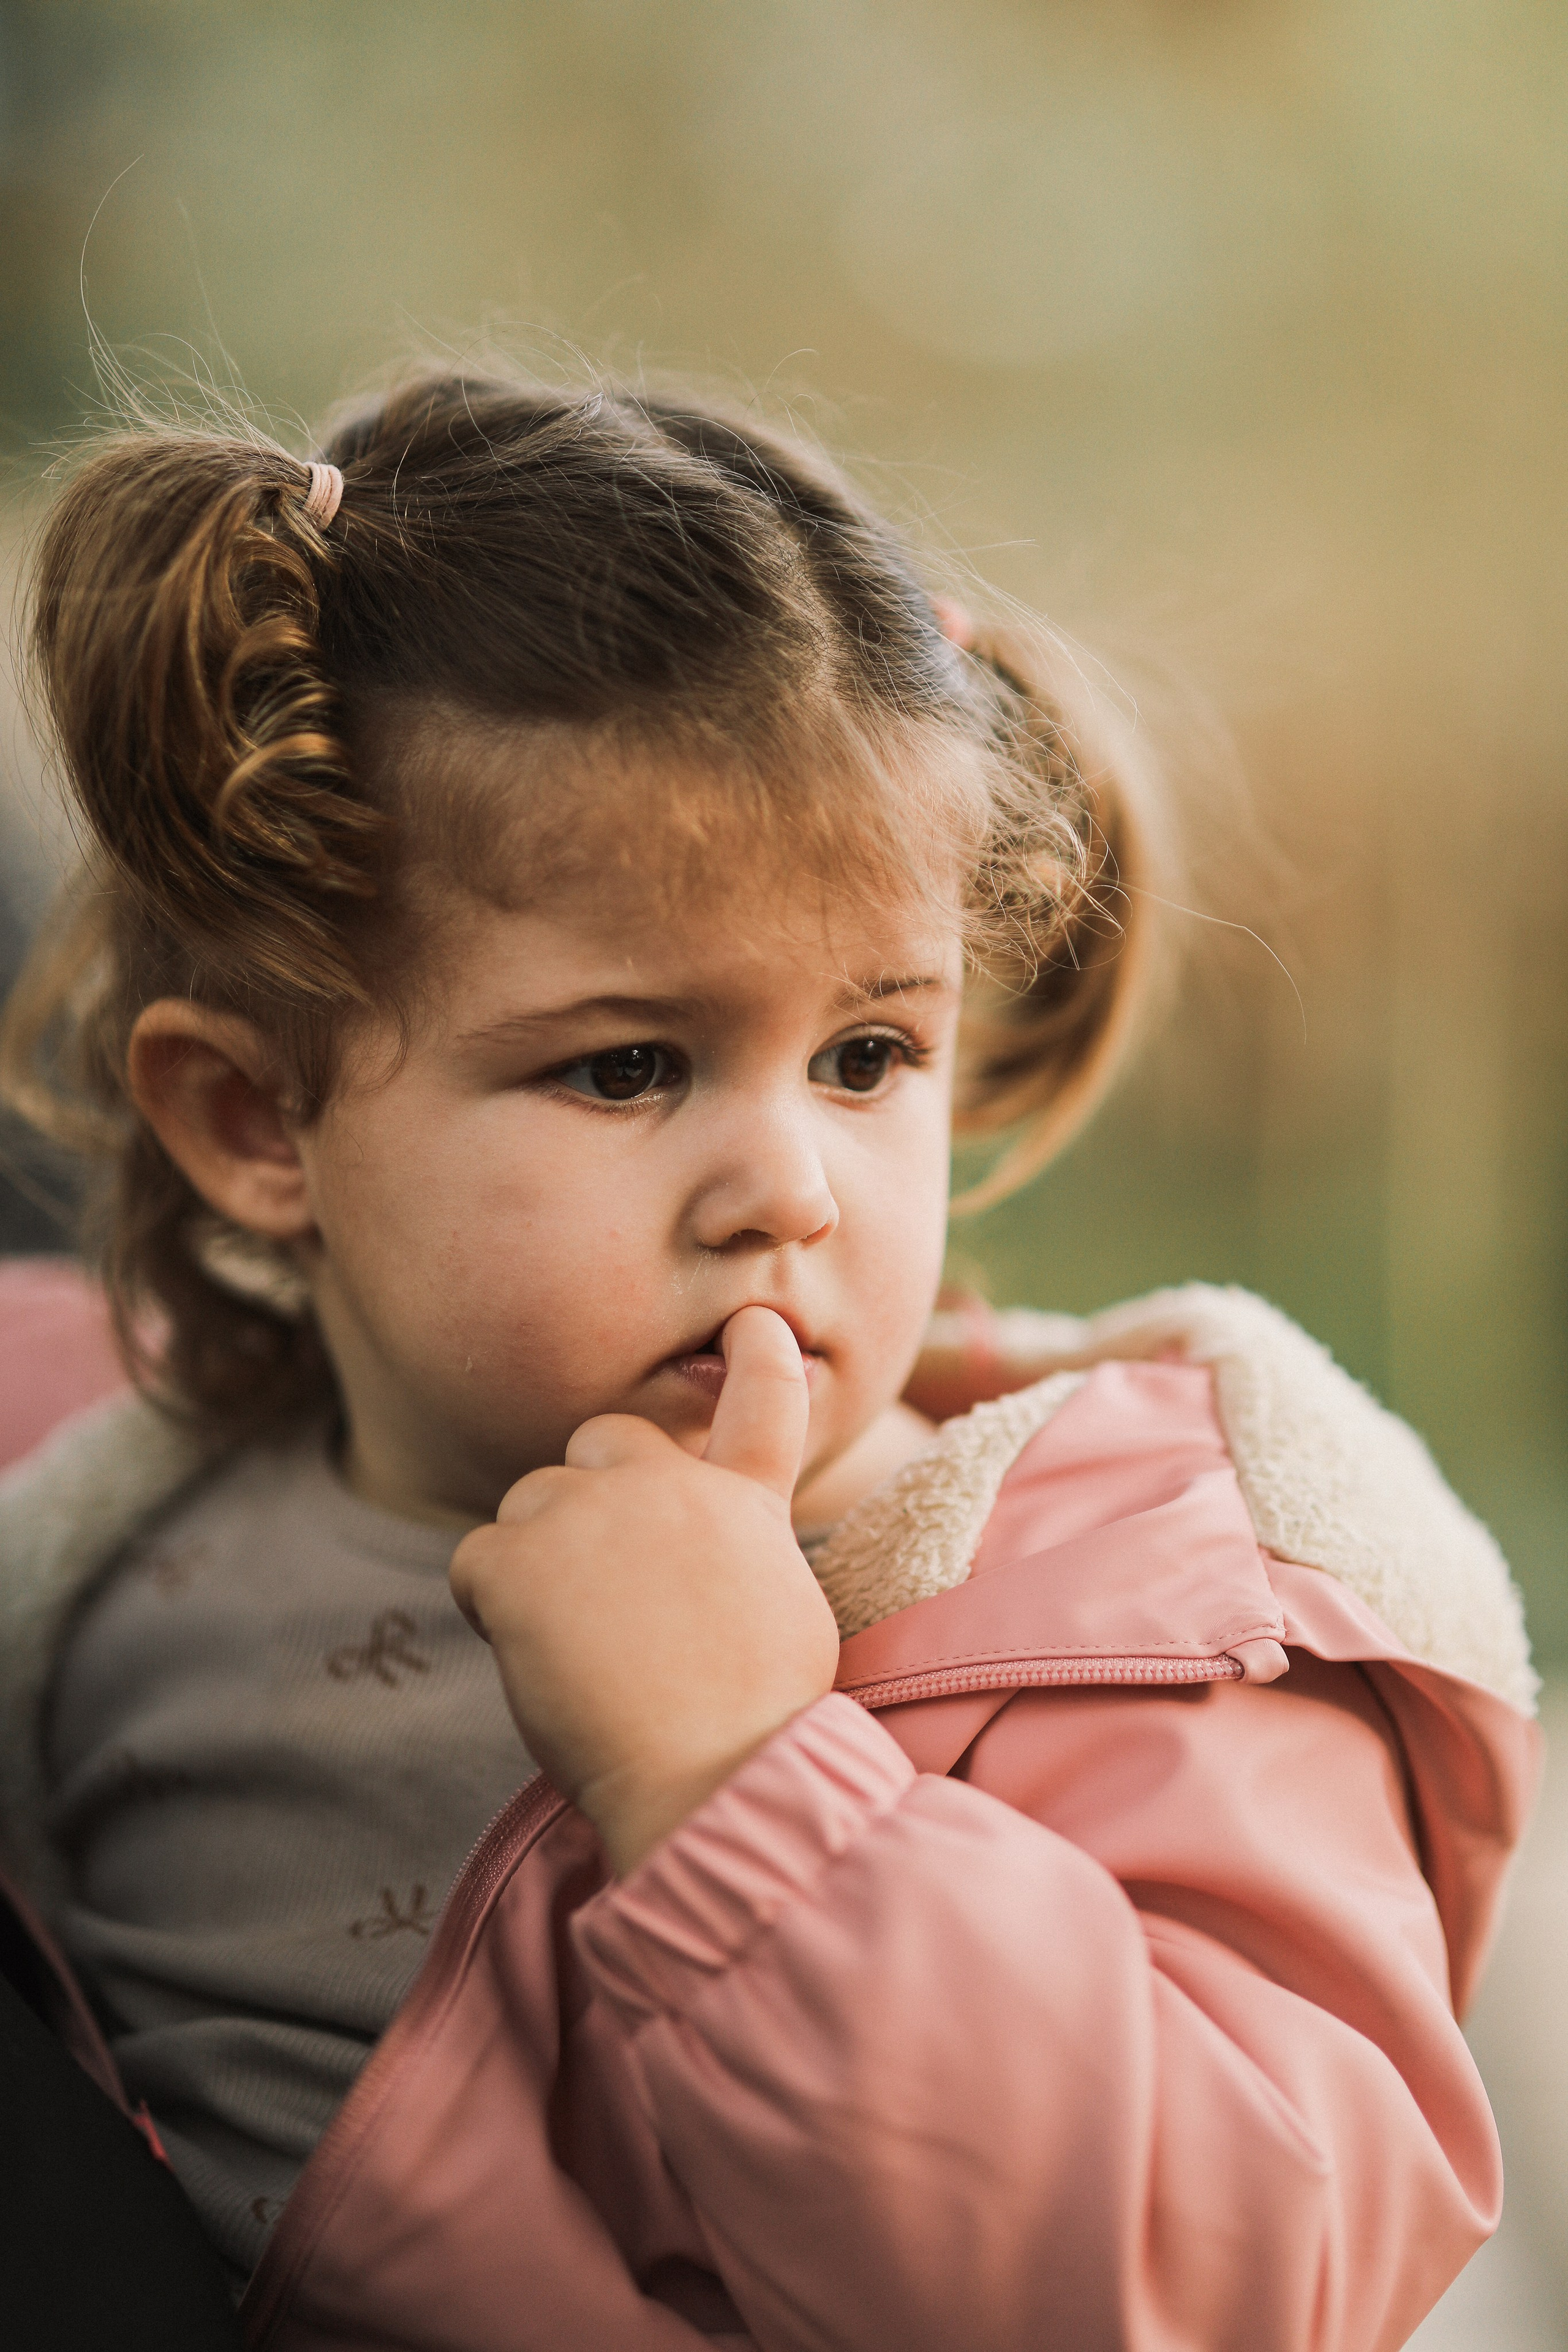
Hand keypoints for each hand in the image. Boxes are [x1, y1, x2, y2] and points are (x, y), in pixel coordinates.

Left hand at [449, 1307, 841, 1874]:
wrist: (714, 1770)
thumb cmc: (751, 1720)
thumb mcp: (780, 1609)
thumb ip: (737, 1553)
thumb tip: (696, 1564)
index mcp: (746, 1504)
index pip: (763, 1401)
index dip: (758, 1356)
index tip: (750, 1323)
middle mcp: (670, 1485)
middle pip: (603, 1438)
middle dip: (591, 1491)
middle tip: (606, 1583)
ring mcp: (594, 1512)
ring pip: (530, 1503)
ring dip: (538, 1558)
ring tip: (579, 1644)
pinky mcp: (522, 1560)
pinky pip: (477, 1562)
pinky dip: (491, 1608)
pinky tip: (536, 1657)